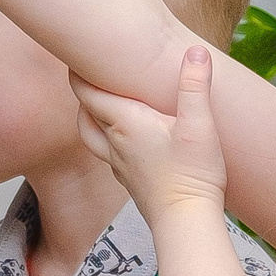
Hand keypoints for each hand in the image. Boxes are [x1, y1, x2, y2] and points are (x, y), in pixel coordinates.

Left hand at [72, 45, 228, 227]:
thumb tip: (196, 51)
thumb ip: (194, 86)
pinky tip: (120, 139)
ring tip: (97, 104)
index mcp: (126, 122)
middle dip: (83, 91)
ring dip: (88, 116)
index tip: (75, 53)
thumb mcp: (200, 125)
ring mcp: (119, 164)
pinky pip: (106, 154)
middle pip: (85, 112)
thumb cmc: (193, 175)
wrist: (186, 223)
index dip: (78, 72)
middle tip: (87, 72)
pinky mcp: (129, 181)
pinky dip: (104, 139)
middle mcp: (115, 142)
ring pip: (90, 135)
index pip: (88, 92)